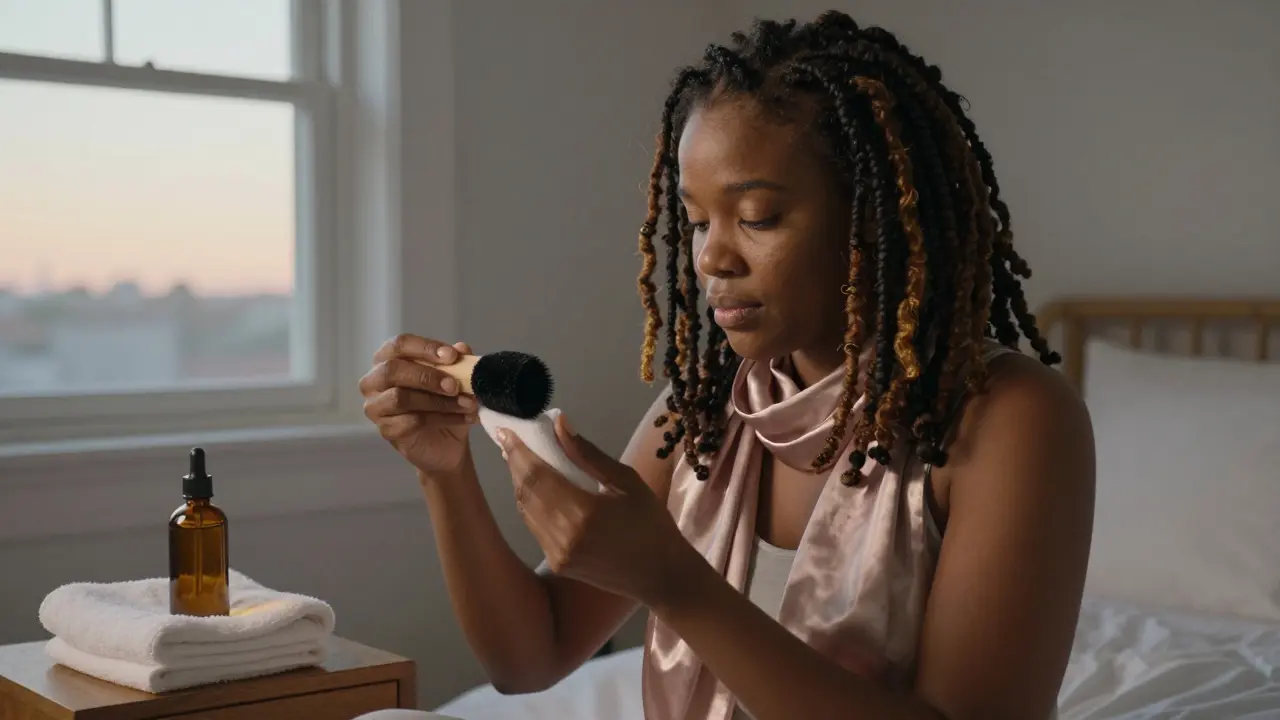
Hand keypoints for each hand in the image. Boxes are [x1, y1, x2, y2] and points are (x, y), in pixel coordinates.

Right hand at [359, 334, 479, 474]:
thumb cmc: (443, 402)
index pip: (399, 344)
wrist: (448, 442)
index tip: (452, 356)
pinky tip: (463, 418)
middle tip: (455, 385)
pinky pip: (411, 421)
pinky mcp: (386, 430)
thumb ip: (457, 361)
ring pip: (401, 398)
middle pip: (392, 369)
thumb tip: (462, 348)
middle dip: (427, 376)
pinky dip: (443, 418)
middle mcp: (374, 380)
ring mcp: (376, 407)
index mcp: (388, 359)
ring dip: (438, 401)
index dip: (425, 347)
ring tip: (467, 403)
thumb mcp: (456, 379)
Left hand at [496, 414, 693, 606]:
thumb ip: (588, 455)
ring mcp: (557, 553)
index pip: (537, 474)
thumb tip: (560, 424)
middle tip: (509, 440)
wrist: (661, 576)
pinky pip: (535, 527)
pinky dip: (531, 504)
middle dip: (514, 463)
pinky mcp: (558, 564)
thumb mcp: (627, 482)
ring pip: (525, 510)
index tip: (506, 431)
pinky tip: (536, 489)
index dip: (518, 451)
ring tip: (519, 460)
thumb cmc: (651, 524)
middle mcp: (563, 535)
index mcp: (583, 511)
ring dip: (520, 483)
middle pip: (526, 491)